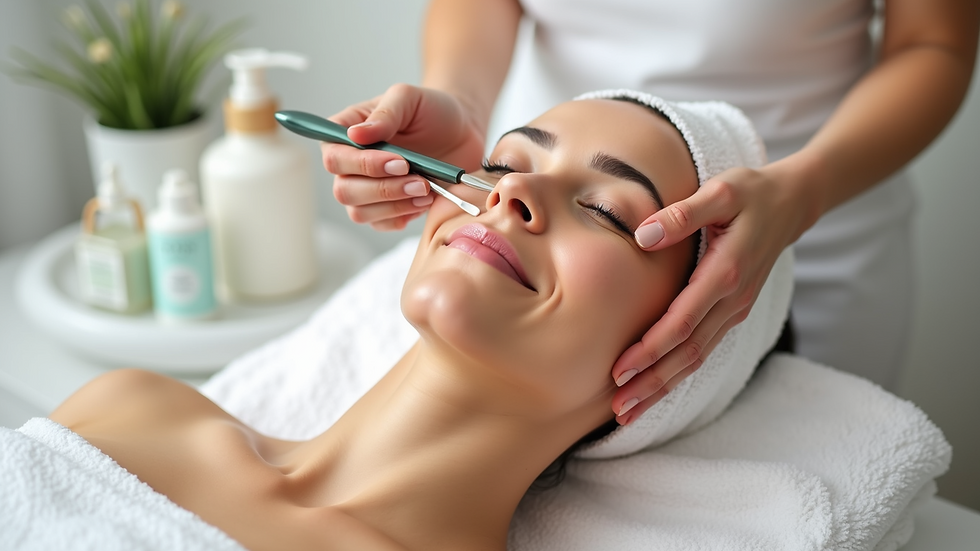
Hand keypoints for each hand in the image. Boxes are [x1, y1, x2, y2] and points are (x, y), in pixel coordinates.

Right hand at [323, 84, 486, 230]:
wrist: (461, 133)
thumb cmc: (432, 111)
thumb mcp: (409, 98)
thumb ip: (385, 113)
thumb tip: (355, 134)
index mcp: (346, 132)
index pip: (334, 157)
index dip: (363, 165)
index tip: (401, 161)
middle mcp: (350, 164)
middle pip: (344, 190)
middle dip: (383, 189)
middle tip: (420, 181)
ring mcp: (366, 189)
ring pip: (359, 212)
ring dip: (394, 206)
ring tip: (426, 190)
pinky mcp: (385, 209)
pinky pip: (381, 224)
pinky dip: (403, 216)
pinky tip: (425, 201)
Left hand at [609, 164, 817, 423]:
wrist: (792, 203)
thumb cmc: (751, 193)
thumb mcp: (720, 190)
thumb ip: (682, 213)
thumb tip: (643, 235)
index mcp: (726, 272)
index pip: (684, 321)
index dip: (652, 348)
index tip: (620, 369)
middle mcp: (733, 301)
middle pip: (688, 353)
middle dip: (652, 383)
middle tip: (618, 409)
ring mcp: (734, 311)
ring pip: (695, 359)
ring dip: (661, 387)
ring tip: (627, 413)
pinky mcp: (731, 314)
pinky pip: (702, 351)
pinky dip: (676, 374)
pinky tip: (653, 389)